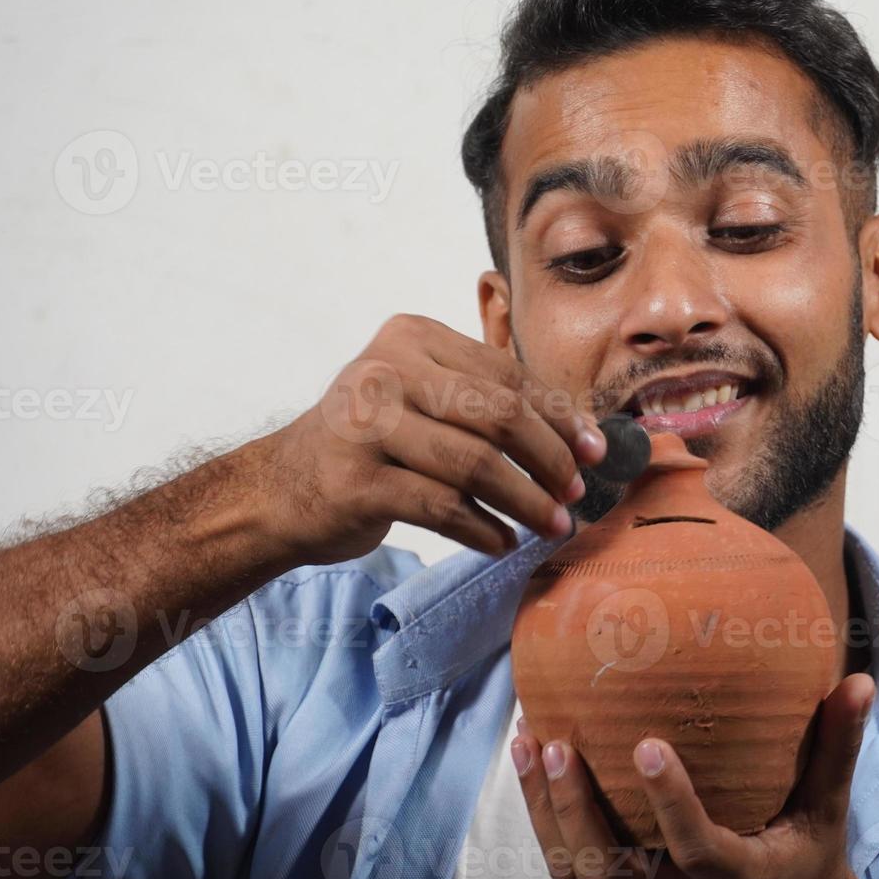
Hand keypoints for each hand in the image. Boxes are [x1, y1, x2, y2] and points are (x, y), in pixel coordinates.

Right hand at [253, 313, 605, 565]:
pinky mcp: (356, 482)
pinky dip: (483, 529)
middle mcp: (386, 370)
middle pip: (498, 414)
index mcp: (413, 337)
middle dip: (550, 459)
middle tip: (576, 493)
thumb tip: (584, 435)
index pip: (507, 374)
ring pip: (475, 463)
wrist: (282, 489)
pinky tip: (501, 541)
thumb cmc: (373, 444)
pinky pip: (442, 507)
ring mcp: (366, 425)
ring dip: (526, 501)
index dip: (560, 415)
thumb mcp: (423, 399)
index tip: (595, 450)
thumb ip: (488, 402)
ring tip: (552, 525)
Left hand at [510, 673, 878, 878]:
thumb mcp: (828, 809)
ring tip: (528, 738)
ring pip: (575, 868)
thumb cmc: (806, 855)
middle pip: (607, 867)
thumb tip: (857, 680)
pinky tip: (531, 753)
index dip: (669, 801)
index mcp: (736, 874)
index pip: (696, 847)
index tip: (647, 745)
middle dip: (575, 808)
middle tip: (557, 743)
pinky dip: (543, 811)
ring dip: (544, 807)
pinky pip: (570, 858)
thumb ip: (837, 748)